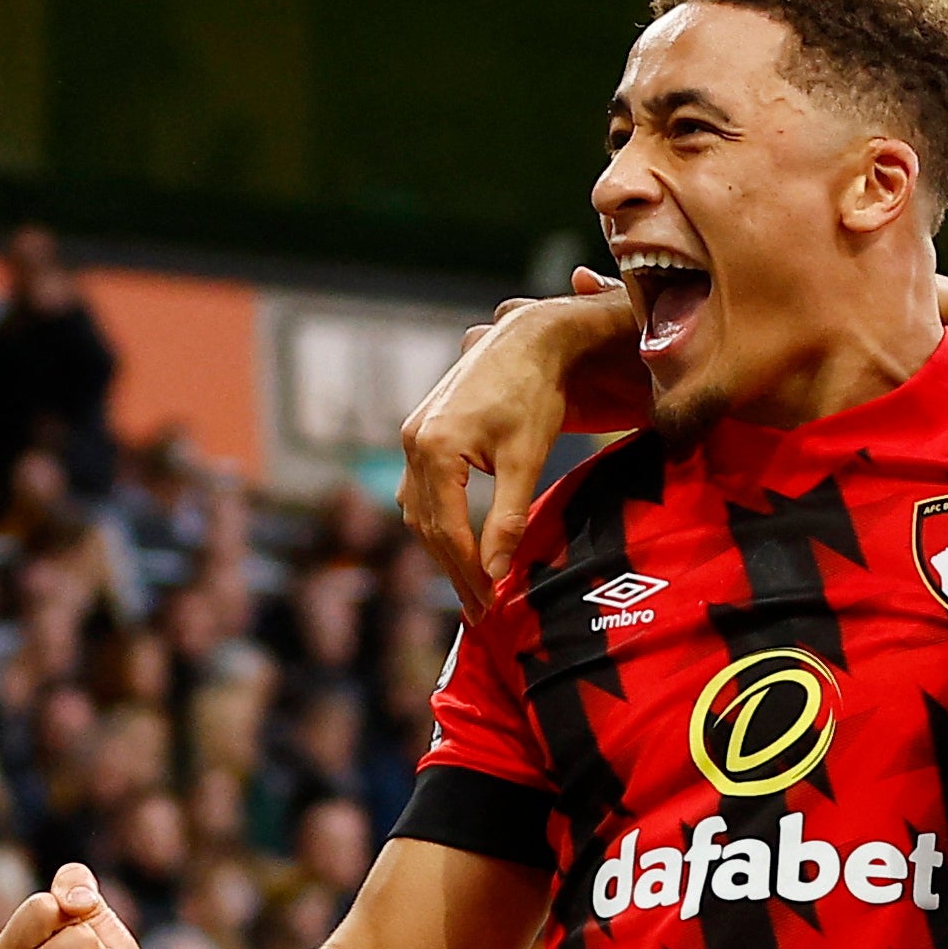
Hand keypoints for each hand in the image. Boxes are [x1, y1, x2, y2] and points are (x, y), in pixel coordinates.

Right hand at [397, 281, 626, 615]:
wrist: (529, 339)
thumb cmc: (535, 394)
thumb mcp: (527, 459)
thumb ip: (508, 517)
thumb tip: (495, 573)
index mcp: (434, 449)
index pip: (446, 530)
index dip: (466, 572)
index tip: (487, 606)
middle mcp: (413, 441)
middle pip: (426, 525)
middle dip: (453, 570)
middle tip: (478, 608)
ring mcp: (413, 434)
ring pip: (418, 509)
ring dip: (443, 549)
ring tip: (470, 585)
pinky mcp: (422, 430)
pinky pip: (420, 489)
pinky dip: (438, 521)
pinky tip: (458, 542)